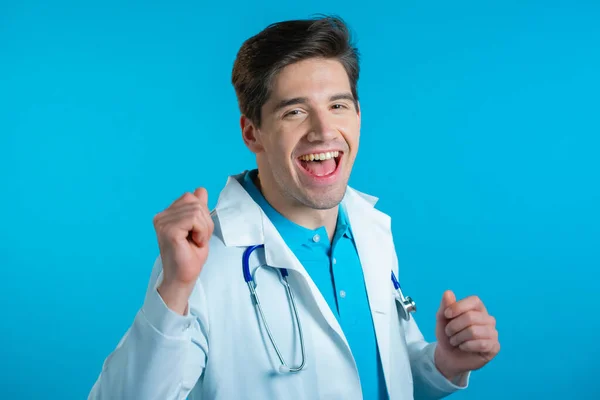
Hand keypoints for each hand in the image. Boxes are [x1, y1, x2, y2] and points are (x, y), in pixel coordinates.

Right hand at [153, 188, 213, 314]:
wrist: (184, 277)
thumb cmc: (190, 255)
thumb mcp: (199, 227)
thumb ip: (198, 208)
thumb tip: (200, 189)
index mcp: (167, 214)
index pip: (191, 197)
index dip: (202, 213)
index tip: (197, 232)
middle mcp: (161, 216)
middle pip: (195, 202)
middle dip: (205, 221)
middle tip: (198, 238)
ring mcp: (163, 222)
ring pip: (196, 210)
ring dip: (204, 228)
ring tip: (196, 242)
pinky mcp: (168, 230)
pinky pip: (194, 219)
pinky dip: (201, 231)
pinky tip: (194, 243)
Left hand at [434, 290, 499, 379]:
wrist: (448, 356)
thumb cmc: (448, 334)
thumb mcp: (442, 319)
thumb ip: (445, 306)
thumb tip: (448, 292)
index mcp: (477, 308)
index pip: (474, 300)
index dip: (458, 307)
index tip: (446, 315)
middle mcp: (488, 318)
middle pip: (471, 317)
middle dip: (454, 327)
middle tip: (449, 333)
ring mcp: (493, 333)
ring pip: (474, 331)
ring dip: (458, 338)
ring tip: (455, 341)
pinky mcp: (494, 347)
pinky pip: (481, 344)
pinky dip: (466, 346)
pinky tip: (463, 347)